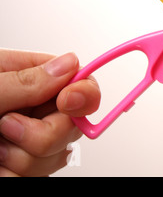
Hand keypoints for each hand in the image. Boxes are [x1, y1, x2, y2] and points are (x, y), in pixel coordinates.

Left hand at [0, 49, 99, 175]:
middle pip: (74, 120)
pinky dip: (20, 172)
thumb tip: (70, 64)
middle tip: (7, 127)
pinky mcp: (24, 162)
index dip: (82, 91)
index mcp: (22, 77)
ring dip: (27, 157)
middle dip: (47, 133)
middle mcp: (31, 106)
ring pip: (61, 151)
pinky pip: (43, 171)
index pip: (74, 78)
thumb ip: (25, 81)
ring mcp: (29, 136)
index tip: (68, 101)